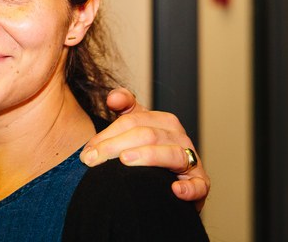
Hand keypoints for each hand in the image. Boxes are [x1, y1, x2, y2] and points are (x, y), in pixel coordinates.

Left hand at [79, 87, 210, 210]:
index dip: (106, 135)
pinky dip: (189, 188)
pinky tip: (175, 190)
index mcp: (163, 121)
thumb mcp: (136, 125)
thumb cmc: (149, 150)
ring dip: (148, 157)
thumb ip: (124, 107)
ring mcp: (191, 159)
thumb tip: (113, 97)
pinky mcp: (200, 184)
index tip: (88, 150)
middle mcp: (179, 137)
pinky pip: (199, 185)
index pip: (131, 121)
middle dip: (115, 147)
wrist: (169, 182)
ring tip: (124, 161)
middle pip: (146, 135)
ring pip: (170, 153)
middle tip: (92, 160)